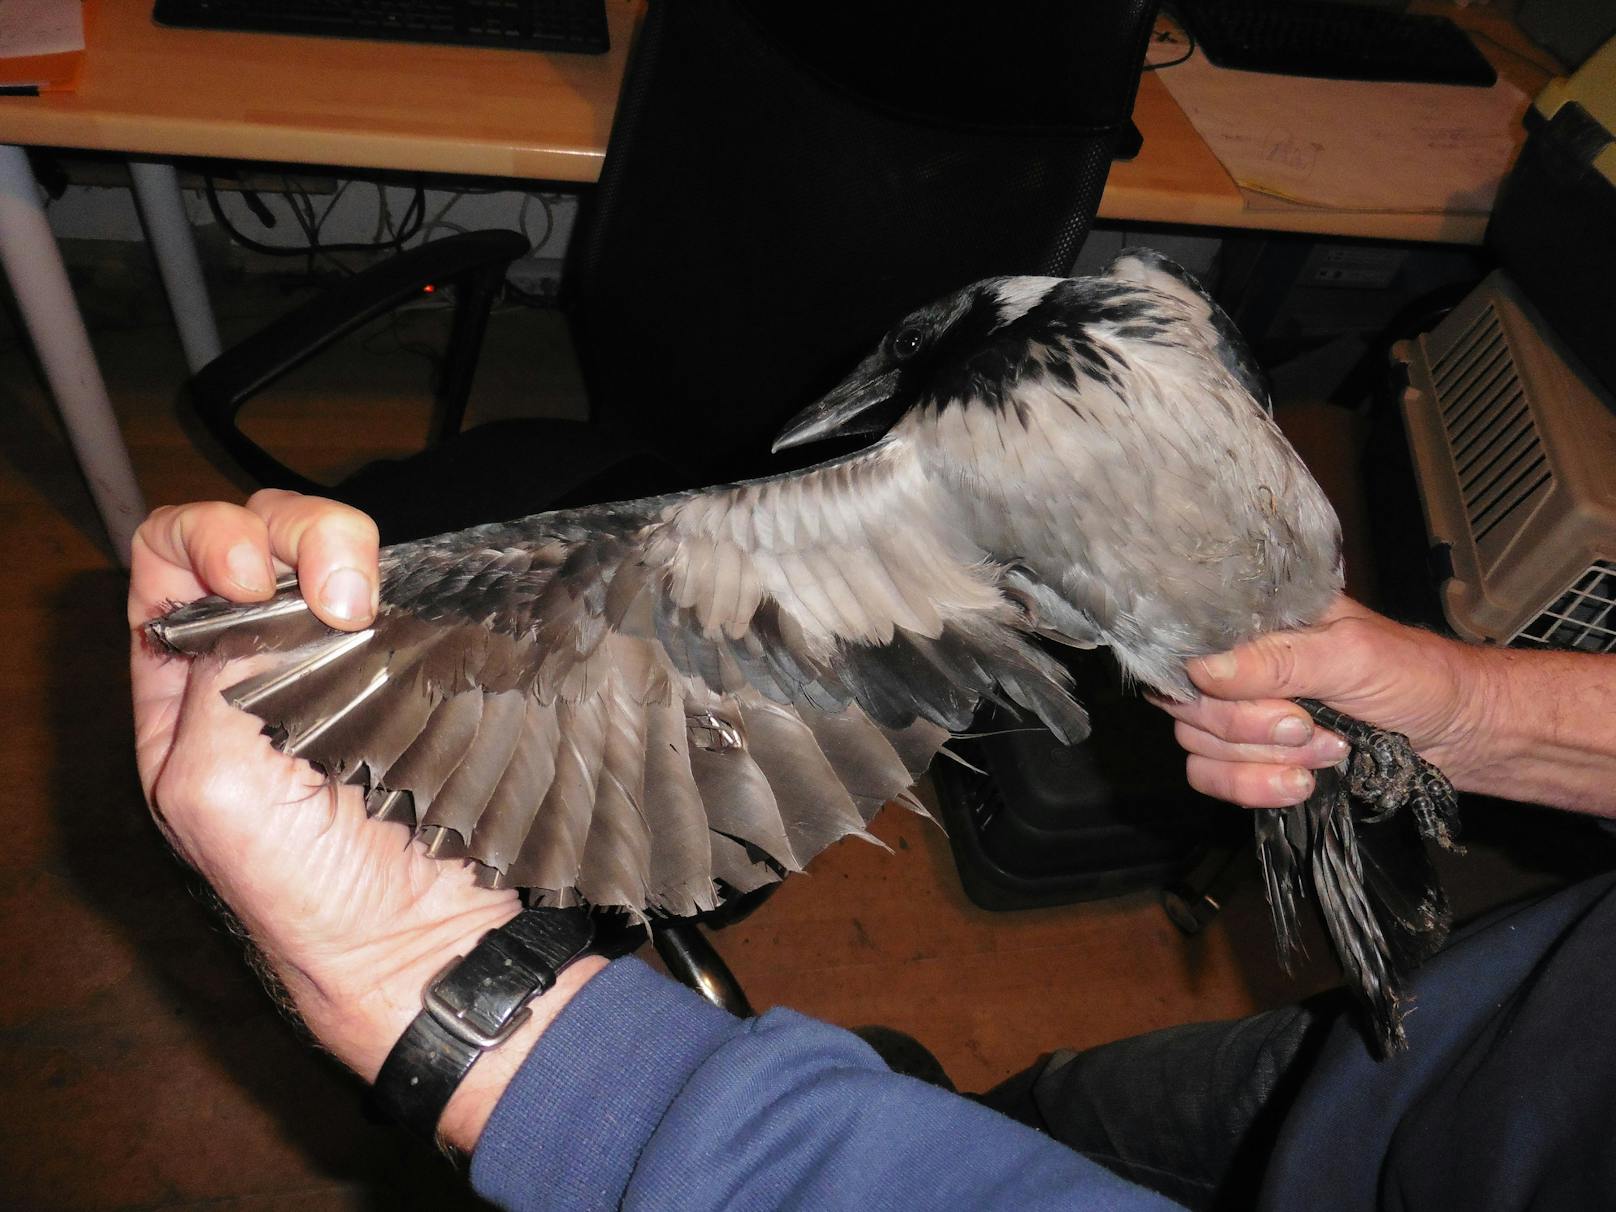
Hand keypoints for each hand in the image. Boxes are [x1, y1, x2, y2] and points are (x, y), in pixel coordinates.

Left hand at [129, 490, 603, 1149]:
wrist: (422, 938)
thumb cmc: (308, 892)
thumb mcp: (211, 787)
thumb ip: (214, 676)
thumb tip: (261, 592)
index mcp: (182, 698)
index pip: (169, 571)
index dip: (206, 546)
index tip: (253, 576)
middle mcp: (256, 667)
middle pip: (253, 538)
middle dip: (289, 537)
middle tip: (339, 589)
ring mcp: (341, 660)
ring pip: (328, 550)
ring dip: (343, 549)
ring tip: (369, 601)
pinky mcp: (414, 663)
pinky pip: (403, 588)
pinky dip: (403, 579)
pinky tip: (404, 610)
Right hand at [1155, 595, 1490, 808]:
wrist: (1461, 735)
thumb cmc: (1419, 679)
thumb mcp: (1353, 655)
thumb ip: (1278, 660)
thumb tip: (1202, 669)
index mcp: (1258, 625)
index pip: (1189, 652)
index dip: (1216, 689)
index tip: (1280, 704)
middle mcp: (1241, 667)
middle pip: (1191, 708)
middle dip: (1254, 731)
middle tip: (1313, 727)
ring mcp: (1245, 716)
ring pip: (1199, 748)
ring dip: (1263, 763)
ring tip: (1326, 754)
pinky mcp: (1254, 759)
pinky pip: (1212, 779)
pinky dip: (1253, 789)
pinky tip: (1299, 786)